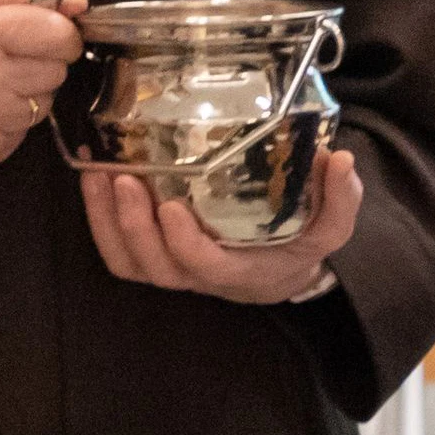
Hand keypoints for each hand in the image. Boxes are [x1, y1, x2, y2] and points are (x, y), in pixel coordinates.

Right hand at [0, 0, 84, 173]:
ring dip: (26, 91)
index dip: (61, 31)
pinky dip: (8, 119)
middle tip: (11, 55)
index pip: (59, 35)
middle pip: (57, 71)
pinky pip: (21, 133)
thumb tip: (74, 4)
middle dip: (42, 60)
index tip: (49, 32)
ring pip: (43, 104)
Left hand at [80, 150, 362, 305]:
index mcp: (238, 271)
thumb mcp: (331, 226)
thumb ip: (341, 199)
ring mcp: (171, 267)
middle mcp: (198, 275)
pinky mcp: (153, 254)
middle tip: (122, 178)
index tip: (171, 204)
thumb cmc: (299, 242)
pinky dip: (99, 221)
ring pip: (128, 262)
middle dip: (133, 226)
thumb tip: (341, 159)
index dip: (183, 242)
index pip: (204, 266)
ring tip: (97, 173)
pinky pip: (118, 252)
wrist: (278, 268)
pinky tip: (92, 177)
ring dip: (107, 221)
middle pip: (155, 267)